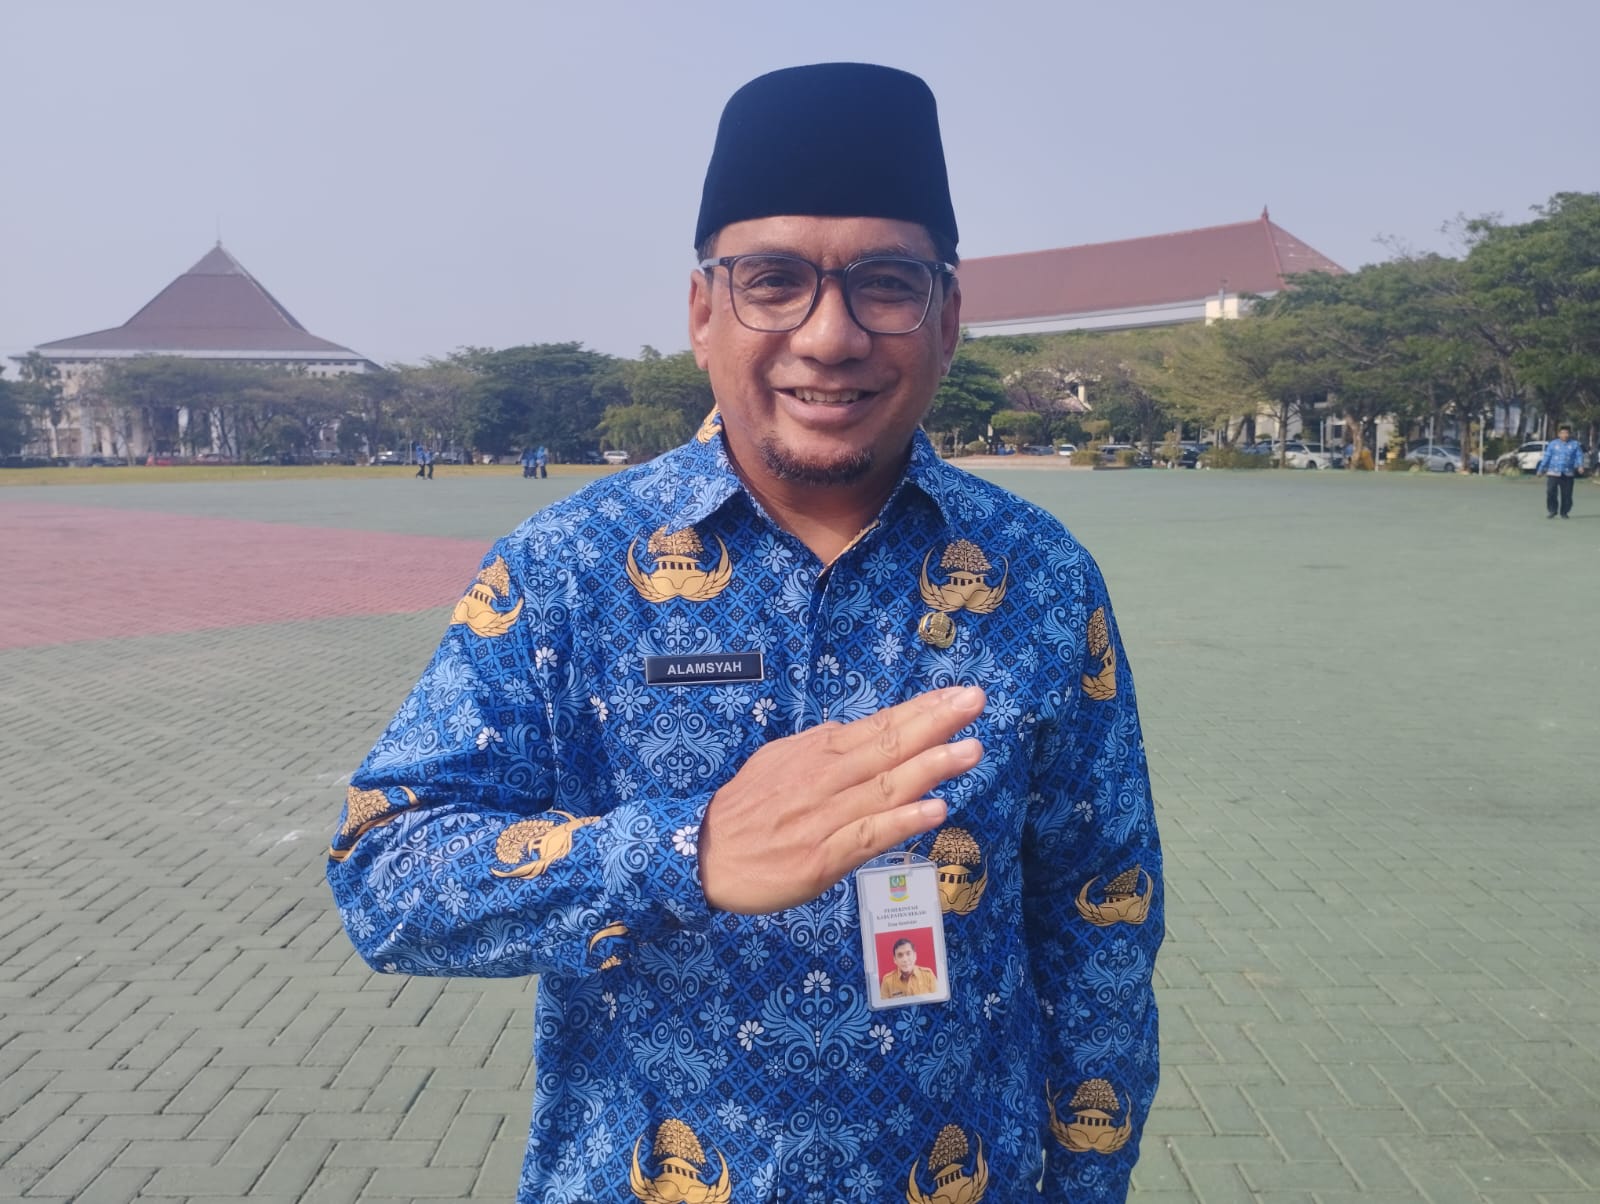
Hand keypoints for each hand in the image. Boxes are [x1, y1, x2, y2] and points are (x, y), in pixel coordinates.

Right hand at [697, 686, 985, 913]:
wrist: (700, 857)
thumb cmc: (743, 811)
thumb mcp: (776, 762)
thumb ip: (819, 748)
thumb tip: (856, 730)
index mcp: (816, 754)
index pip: (878, 725)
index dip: (921, 710)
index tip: (958, 695)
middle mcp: (824, 780)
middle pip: (887, 747)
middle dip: (936, 724)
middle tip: (976, 702)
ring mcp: (824, 818)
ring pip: (884, 787)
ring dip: (930, 768)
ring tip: (970, 750)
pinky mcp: (821, 858)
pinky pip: (867, 836)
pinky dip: (902, 822)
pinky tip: (934, 810)